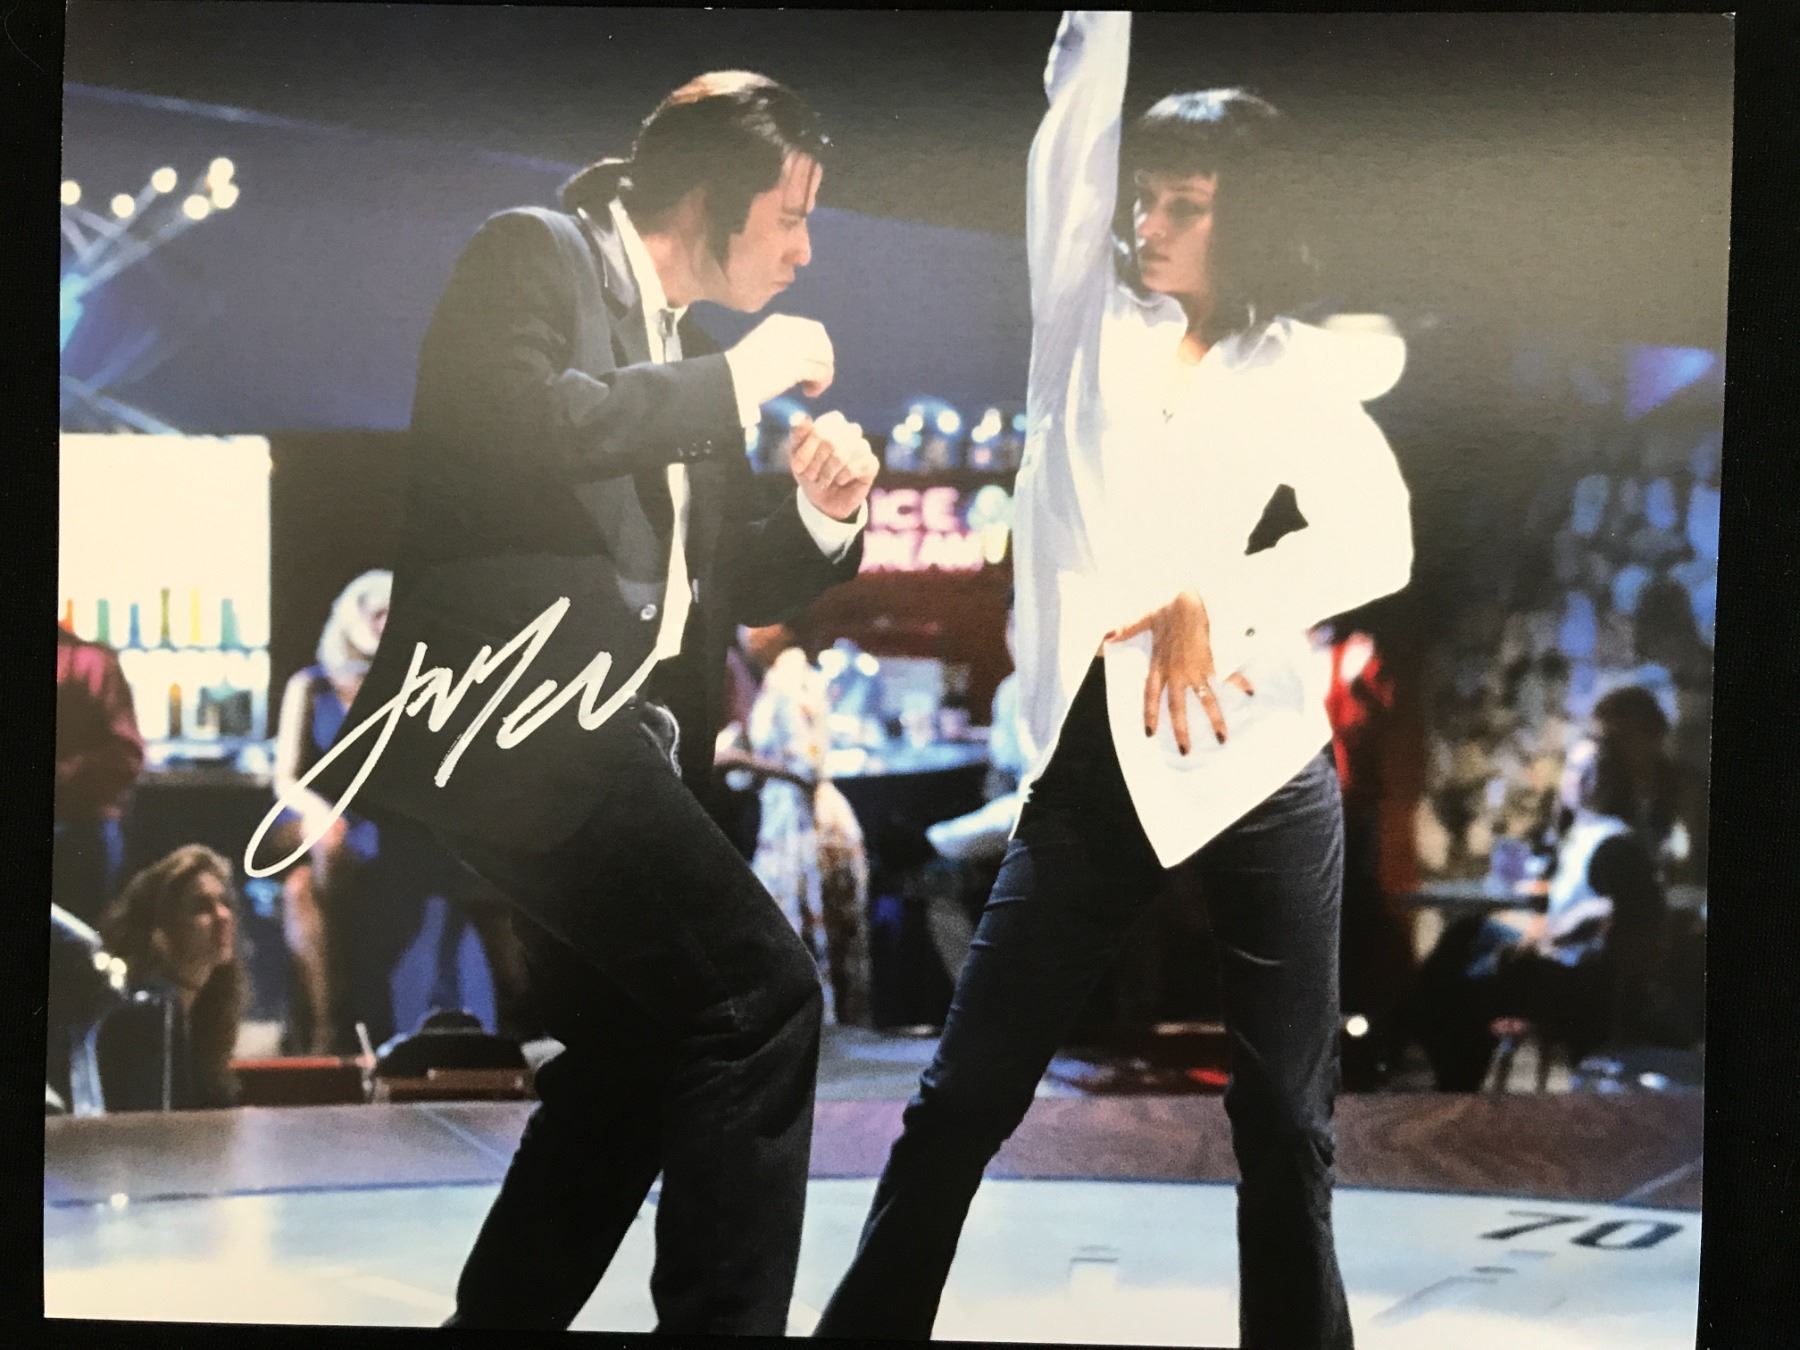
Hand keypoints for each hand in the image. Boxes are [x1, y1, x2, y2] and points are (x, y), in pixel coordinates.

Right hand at [725, 314, 835, 404]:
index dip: (821, 346)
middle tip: (816, 377)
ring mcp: (793, 347)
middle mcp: (789, 330)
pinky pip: (821, 373)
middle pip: (823, 341)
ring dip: (824, 374)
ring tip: (811, 387)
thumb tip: (808, 355)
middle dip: (825, 360)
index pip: (814, 329)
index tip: (815, 362)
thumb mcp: (764, 345)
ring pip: (825, 358)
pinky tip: (809, 392)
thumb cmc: (743, 370)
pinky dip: (820, 384)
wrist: (731, 382)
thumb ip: (785, 344)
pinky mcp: (796, 366)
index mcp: (780, 323)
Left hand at [790, 411, 878, 520]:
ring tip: (823, 481)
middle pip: (830, 441)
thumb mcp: (797, 454)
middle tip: (811, 476)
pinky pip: (854, 468)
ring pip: (842, 455)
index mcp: (833, 422)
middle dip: (816, 463)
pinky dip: (841, 478)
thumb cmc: (810, 471)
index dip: (807, 450)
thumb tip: (800, 417)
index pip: (820, 429)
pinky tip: (839, 481)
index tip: (797, 467)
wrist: (825, 499)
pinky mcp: (871, 463)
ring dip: (827, 473)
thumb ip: (797, 433)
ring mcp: (863, 446)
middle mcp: (851, 430)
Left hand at [1106, 589, 1254, 753]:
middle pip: (1177, 706)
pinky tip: (1249, 693)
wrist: (1188, 597)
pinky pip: (1225, 676)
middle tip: (1186, 751)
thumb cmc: (1167, 606)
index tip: (1150, 734)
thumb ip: (1128, 629)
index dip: (1150, 714)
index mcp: (1159, 664)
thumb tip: (1109, 635)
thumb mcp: (1145, 619)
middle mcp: (1176, 671)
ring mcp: (1195, 667)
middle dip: (1181, 730)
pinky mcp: (1211, 659)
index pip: (1150, 695)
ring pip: (1203, 700)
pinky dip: (1238, 684)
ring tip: (1221, 738)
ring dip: (1214, 719)